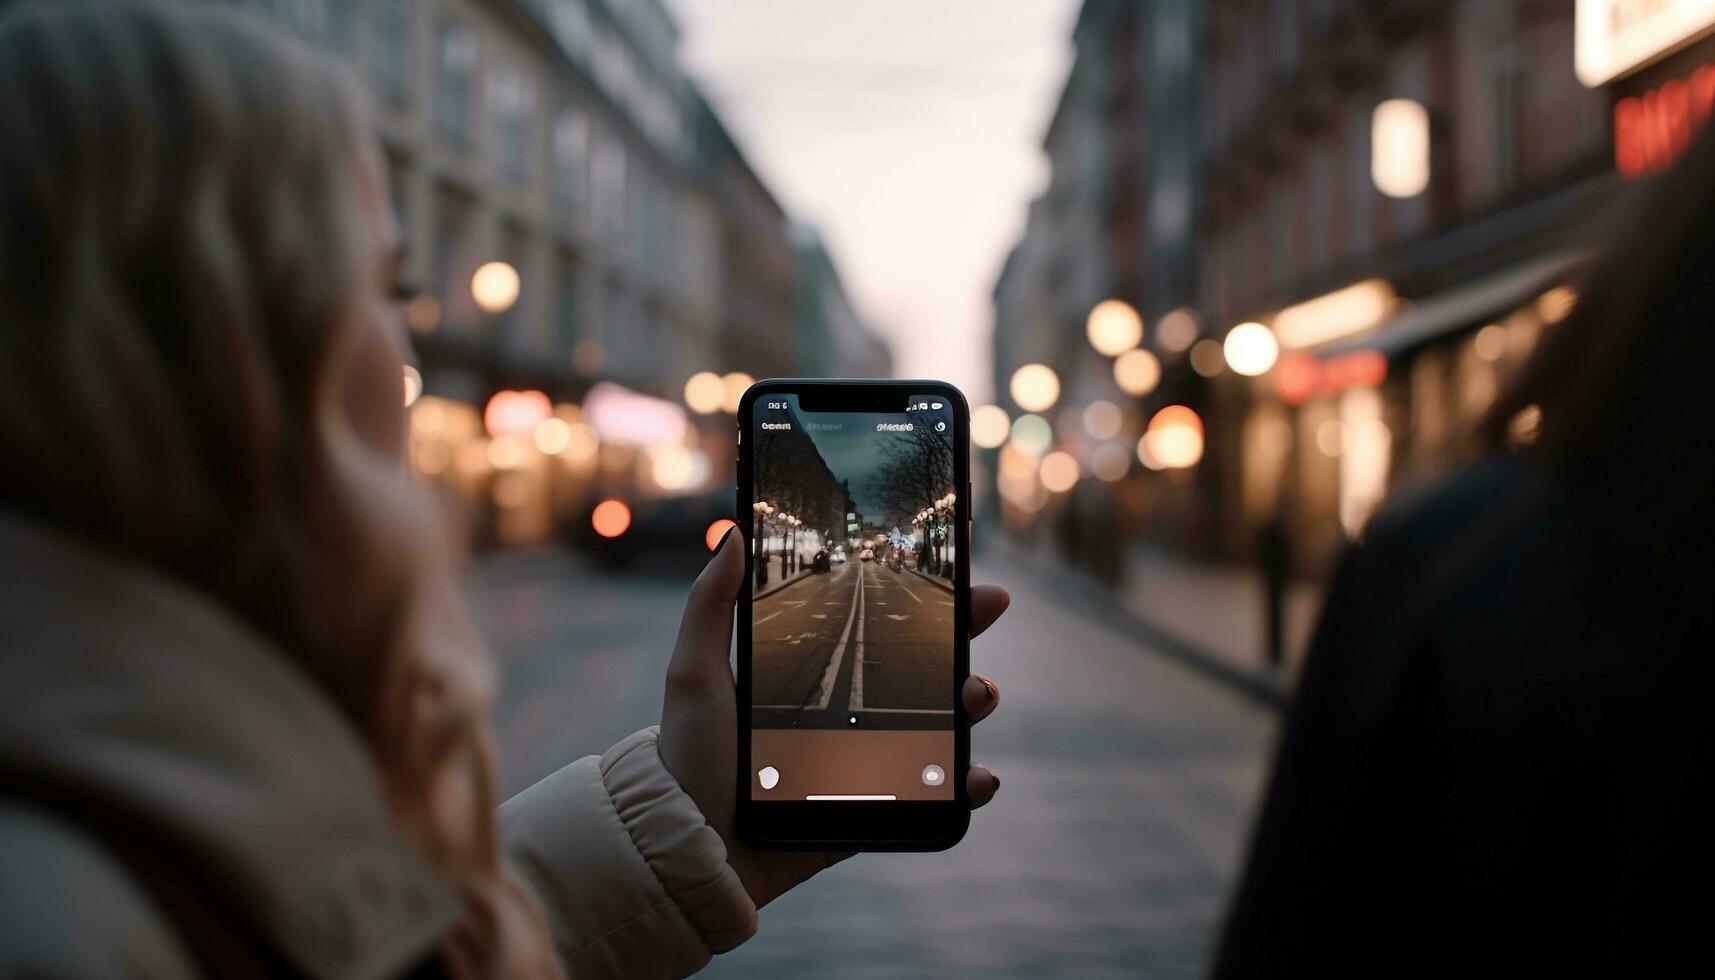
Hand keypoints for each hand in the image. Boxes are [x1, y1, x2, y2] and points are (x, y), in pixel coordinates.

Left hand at [658, 529, 1008, 908]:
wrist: (693, 846)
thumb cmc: (689, 757)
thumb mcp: (696, 673)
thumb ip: (710, 604)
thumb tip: (731, 532)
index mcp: (817, 674)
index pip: (883, 629)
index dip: (925, 602)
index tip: (961, 573)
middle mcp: (852, 713)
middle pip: (926, 669)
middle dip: (967, 637)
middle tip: (987, 609)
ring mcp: (871, 761)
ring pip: (942, 726)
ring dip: (973, 703)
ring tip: (977, 696)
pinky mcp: (877, 810)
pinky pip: (935, 797)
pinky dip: (968, 786)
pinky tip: (978, 776)